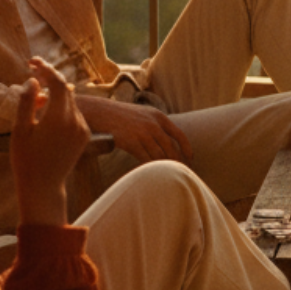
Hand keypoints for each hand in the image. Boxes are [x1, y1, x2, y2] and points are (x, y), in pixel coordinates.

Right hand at [11, 58, 92, 225]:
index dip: (46, 69)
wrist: (43, 186)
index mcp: (59, 118)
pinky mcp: (85, 135)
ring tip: (34, 105)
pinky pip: (74, 114)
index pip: (59, 83)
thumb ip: (27, 102)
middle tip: (31, 76)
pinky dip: (61, 109)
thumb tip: (33, 80)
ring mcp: (83, 129)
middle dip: (49, 81)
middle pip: (65, 90)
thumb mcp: (20, 129)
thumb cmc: (26, 159)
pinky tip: (45, 118)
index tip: (33, 62)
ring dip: (54, 96)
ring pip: (70, 102)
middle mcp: (76, 121)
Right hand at [73, 94, 192, 164]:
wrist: (99, 112)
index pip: (179, 134)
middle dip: (178, 162)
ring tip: (167, 176)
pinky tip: (151, 174)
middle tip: (181, 173)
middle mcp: (153, 124)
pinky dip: (150, 167)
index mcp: (158, 116)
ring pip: (159, 156)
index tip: (190, 158)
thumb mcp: (142, 114)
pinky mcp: (131, 142)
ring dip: (164, 167)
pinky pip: (145, 159)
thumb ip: (155, 125)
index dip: (186, 148)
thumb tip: (166, 142)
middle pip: (171, 148)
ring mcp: (142, 133)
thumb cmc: (120, 116)